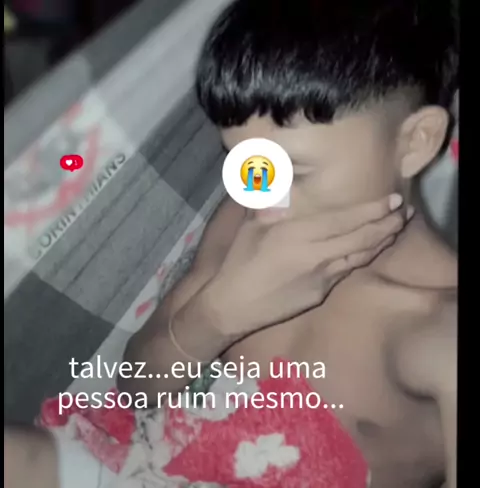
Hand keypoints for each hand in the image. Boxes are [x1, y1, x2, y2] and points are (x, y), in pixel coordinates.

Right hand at [204, 194, 411, 335]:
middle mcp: (315, 256)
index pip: (345, 220)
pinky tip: (368, 250)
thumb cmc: (239, 262)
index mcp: (297, 235)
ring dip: (382, 242)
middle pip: (362, 239)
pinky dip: (361, 258)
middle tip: (404, 212)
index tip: (393, 200)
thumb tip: (277, 179)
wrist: (234, 305)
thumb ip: (272, 203)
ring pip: (360, 257)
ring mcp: (321, 278)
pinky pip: (346, 272)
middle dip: (388, 225)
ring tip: (395, 229)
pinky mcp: (320, 294)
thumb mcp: (252, 227)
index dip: (373, 210)